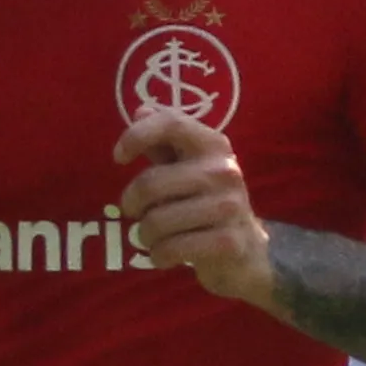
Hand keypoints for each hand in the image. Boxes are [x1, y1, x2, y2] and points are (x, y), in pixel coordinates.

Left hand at [116, 108, 270, 303]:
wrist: (246, 252)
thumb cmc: (206, 203)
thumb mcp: (187, 168)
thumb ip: (163, 142)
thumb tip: (141, 110)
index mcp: (213, 144)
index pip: (171, 123)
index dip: (137, 135)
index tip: (118, 157)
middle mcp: (224, 170)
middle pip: (150, 184)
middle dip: (132, 204)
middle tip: (136, 212)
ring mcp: (230, 207)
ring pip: (156, 222)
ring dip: (145, 235)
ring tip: (153, 237)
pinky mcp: (228, 242)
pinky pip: (171, 249)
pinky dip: (158, 256)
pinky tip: (165, 255)